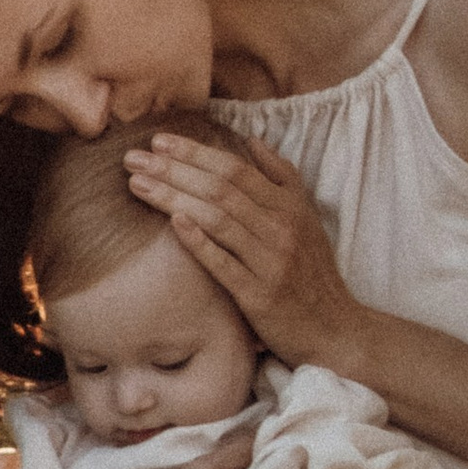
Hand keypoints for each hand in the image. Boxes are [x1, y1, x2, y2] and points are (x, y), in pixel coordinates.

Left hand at [123, 131, 363, 367]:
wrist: (333, 329)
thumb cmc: (312, 273)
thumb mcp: (306, 218)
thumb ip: (281, 176)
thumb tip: (252, 140)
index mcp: (289, 206)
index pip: (235, 169)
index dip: (196, 152)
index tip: (159, 141)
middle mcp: (281, 228)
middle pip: (221, 189)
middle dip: (173, 170)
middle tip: (133, 158)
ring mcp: (271, 262)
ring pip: (218, 220)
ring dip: (173, 198)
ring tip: (137, 184)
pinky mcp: (260, 295)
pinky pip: (224, 264)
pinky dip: (199, 241)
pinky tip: (172, 223)